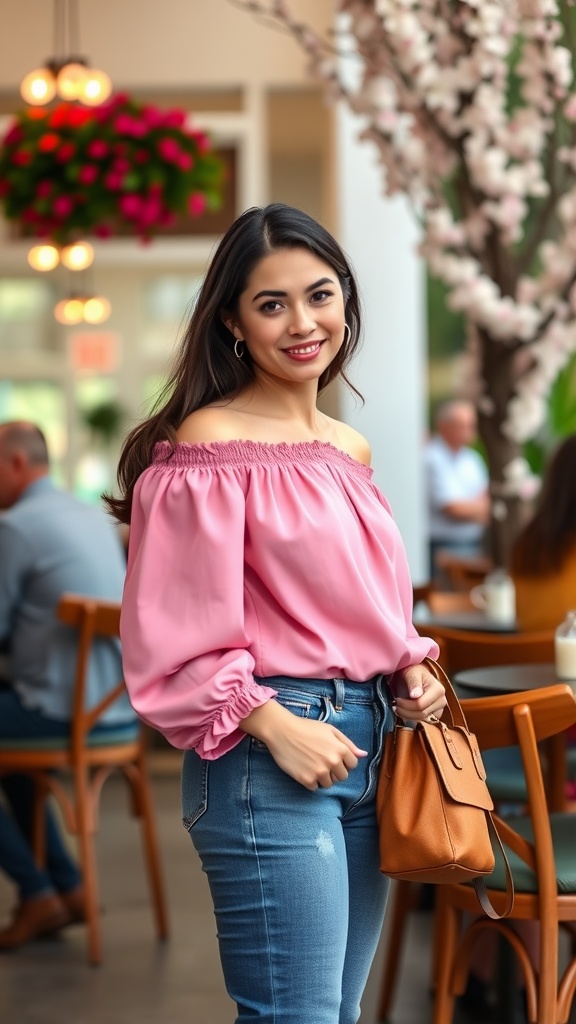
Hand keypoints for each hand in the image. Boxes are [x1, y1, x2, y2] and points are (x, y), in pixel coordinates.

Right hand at [240, 700, 366, 790]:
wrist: (281, 731)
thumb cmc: (306, 728)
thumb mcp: (330, 730)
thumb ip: (348, 743)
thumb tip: (363, 755)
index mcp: (340, 749)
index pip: (352, 765)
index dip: (343, 760)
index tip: (332, 755)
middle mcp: (332, 762)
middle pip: (342, 777)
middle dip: (334, 770)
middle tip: (320, 760)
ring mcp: (319, 772)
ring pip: (329, 784)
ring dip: (322, 777)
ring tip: (311, 763)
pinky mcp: (306, 780)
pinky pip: (315, 788)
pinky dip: (310, 781)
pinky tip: (304, 768)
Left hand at [392, 663, 446, 722]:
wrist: (415, 676)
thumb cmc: (413, 672)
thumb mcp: (412, 673)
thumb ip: (414, 682)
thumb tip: (415, 695)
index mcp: (438, 690)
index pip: (421, 704)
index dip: (406, 705)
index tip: (396, 700)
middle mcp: (441, 701)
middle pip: (421, 714)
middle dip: (405, 711)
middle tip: (394, 705)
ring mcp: (439, 710)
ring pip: (421, 719)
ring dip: (407, 716)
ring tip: (398, 708)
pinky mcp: (434, 716)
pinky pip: (422, 722)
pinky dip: (411, 718)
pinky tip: (404, 711)